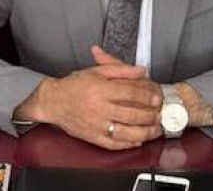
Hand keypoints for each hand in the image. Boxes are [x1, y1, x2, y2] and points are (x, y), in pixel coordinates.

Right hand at [14, 47, 162, 149]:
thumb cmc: (73, 86)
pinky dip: (128, 143)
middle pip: (132, 113)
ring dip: (145, 132)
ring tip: (155, 129)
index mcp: (101, 90)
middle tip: (159, 114)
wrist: (53, 101)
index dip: (147, 95)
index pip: (130, 92)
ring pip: (126, 132)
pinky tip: (138, 140)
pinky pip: (114, 144)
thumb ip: (120, 69)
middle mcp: (99, 108)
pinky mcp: (93, 137)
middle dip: (150, 115)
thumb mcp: (96, 71)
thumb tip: (141, 70)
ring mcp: (96, 125)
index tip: (157, 98)